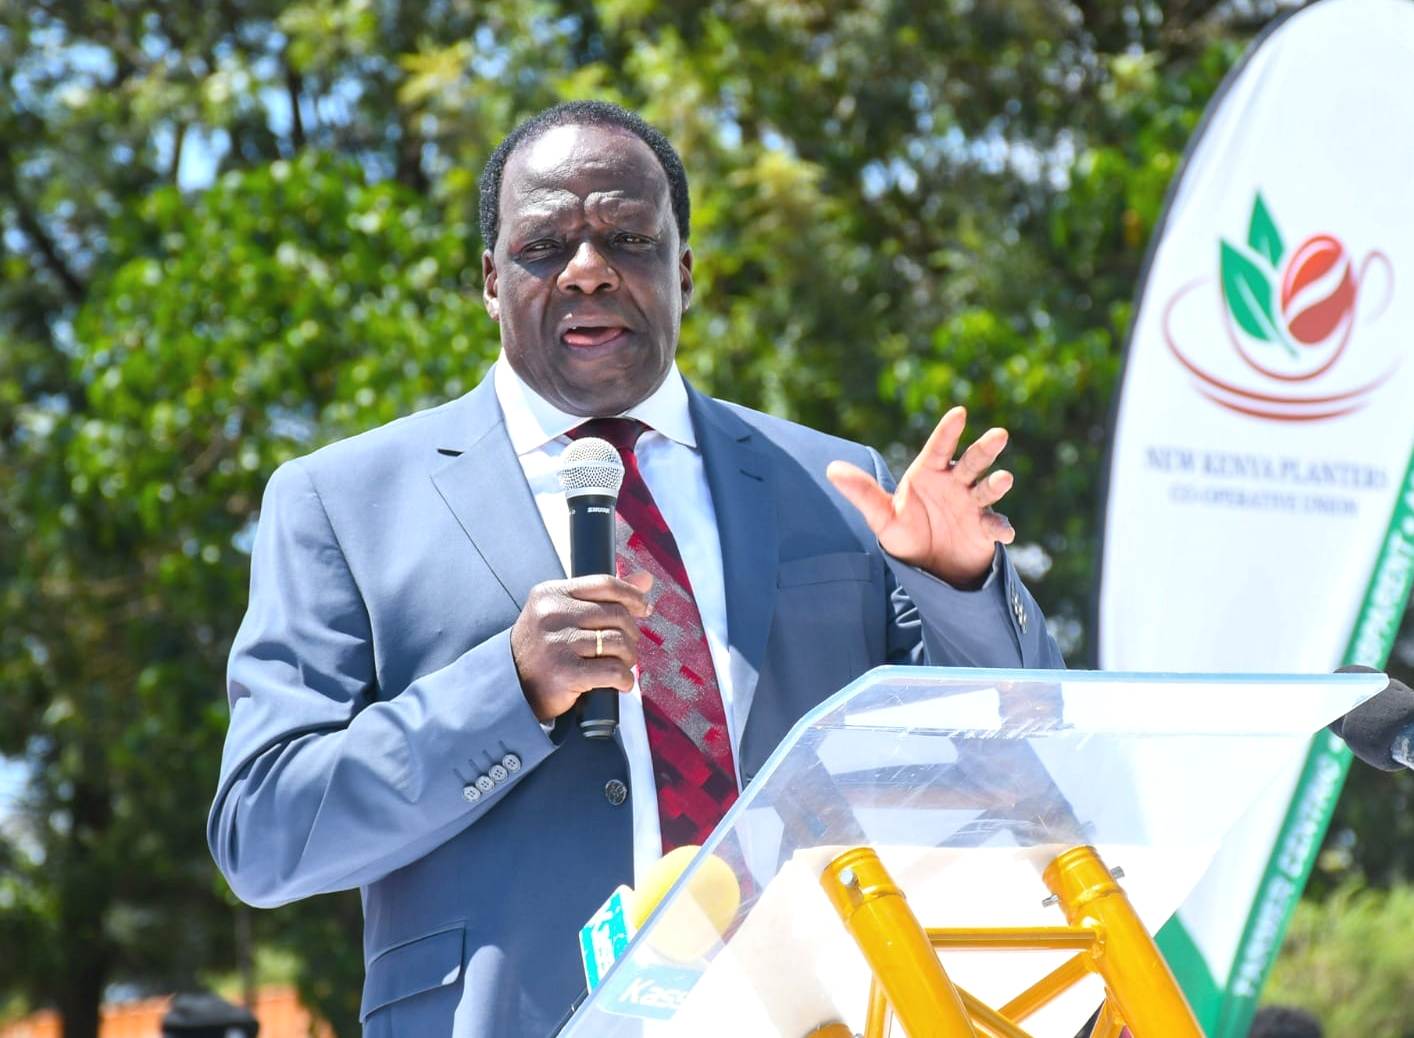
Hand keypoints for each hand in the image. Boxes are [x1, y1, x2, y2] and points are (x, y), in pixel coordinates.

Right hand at [511, 572, 653, 721]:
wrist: (513, 686)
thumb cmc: (545, 647)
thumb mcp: (565, 613)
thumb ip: (604, 595)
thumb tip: (646, 579)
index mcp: (551, 593)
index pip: (605, 584)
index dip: (632, 595)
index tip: (644, 607)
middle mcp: (551, 614)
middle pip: (616, 614)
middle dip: (631, 632)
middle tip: (628, 646)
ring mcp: (557, 643)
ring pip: (618, 643)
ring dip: (628, 658)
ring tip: (621, 665)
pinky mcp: (565, 673)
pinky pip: (613, 671)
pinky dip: (624, 679)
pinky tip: (620, 683)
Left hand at [826, 406, 1014, 587]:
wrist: (927, 568)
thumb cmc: (905, 534)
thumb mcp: (882, 517)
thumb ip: (862, 493)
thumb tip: (831, 469)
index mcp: (930, 473)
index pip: (940, 448)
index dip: (949, 431)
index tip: (959, 412)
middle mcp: (955, 484)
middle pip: (972, 462)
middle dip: (985, 449)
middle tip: (999, 434)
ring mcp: (973, 505)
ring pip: (987, 489)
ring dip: (996, 484)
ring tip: (1004, 479)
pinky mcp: (984, 529)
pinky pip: (994, 526)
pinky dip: (1000, 528)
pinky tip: (1002, 534)